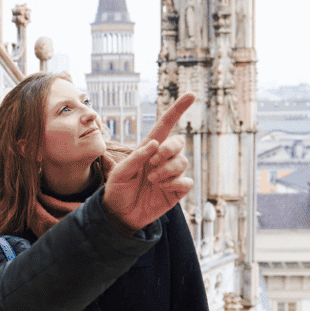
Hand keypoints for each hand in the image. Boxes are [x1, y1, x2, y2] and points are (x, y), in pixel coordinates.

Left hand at [101, 93, 195, 233]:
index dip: (178, 110)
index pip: (165, 126)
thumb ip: (135, 157)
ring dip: (167, 170)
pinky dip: (175, 183)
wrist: (120, 216)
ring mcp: (171, 175)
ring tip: (152, 180)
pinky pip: (186, 181)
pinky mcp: (176, 191)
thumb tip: (155, 145)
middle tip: (154, 161)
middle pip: (179, 142)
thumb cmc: (117, 191)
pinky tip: (162, 188)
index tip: (192, 95)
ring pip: (182, 162)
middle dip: (169, 149)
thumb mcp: (119, 173)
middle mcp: (162, 159)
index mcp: (148, 149)